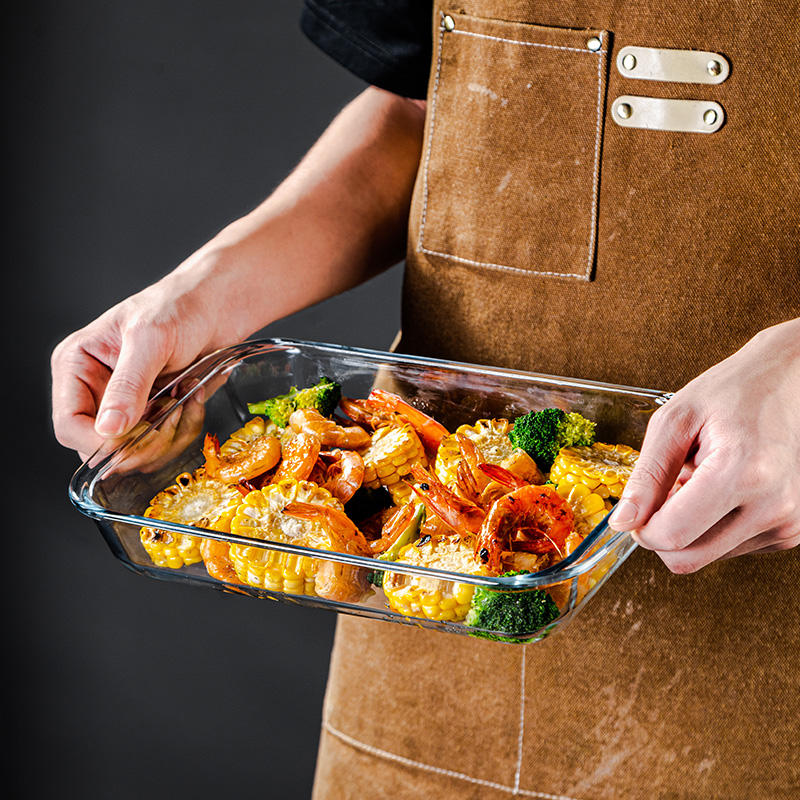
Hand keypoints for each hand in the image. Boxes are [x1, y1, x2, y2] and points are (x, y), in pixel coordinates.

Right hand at [51, 256, 234, 460]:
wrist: (219, 303)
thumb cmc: (180, 306)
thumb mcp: (151, 339)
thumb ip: (128, 384)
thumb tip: (108, 428)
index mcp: (77, 366)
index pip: (69, 426)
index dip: (101, 442)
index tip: (138, 437)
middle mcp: (98, 390)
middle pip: (104, 448)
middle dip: (142, 442)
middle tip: (172, 415)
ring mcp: (129, 405)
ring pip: (137, 452)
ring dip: (169, 434)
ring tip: (186, 396)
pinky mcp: (157, 414)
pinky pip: (166, 444)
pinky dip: (186, 427)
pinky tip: (195, 397)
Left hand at [608, 318, 799, 572]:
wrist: (789, 382)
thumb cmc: (733, 392)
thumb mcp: (675, 421)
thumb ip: (646, 475)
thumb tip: (623, 521)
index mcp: (742, 473)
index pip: (673, 536)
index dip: (641, 529)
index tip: (636, 508)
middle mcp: (773, 505)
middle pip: (688, 558)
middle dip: (662, 532)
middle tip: (664, 491)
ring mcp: (787, 522)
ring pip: (706, 557)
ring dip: (689, 526)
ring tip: (700, 480)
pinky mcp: (790, 531)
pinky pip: (729, 548)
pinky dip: (712, 525)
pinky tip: (721, 489)